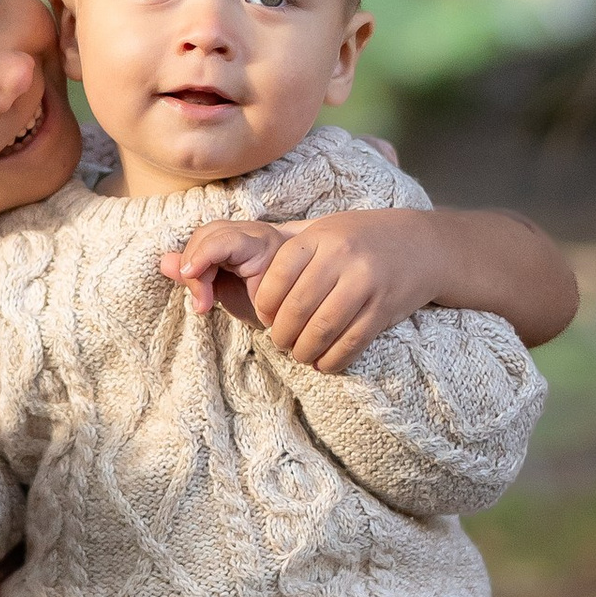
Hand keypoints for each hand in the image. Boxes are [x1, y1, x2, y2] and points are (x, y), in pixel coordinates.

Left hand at [168, 211, 437, 370]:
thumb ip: (267, 253)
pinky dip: (330, 362)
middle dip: (282, 336)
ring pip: (316, 335)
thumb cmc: (356, 242)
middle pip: (291, 314)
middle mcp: (340, 258)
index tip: (268, 316)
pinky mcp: (384, 311)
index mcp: (317, 239)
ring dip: (303, 352)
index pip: (273, 283)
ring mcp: (365, 285)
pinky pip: (345, 348)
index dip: (264, 309)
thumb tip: (171, 264)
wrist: (424, 247)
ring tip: (302, 350)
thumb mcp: (317, 235)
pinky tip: (327, 357)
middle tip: (284, 341)